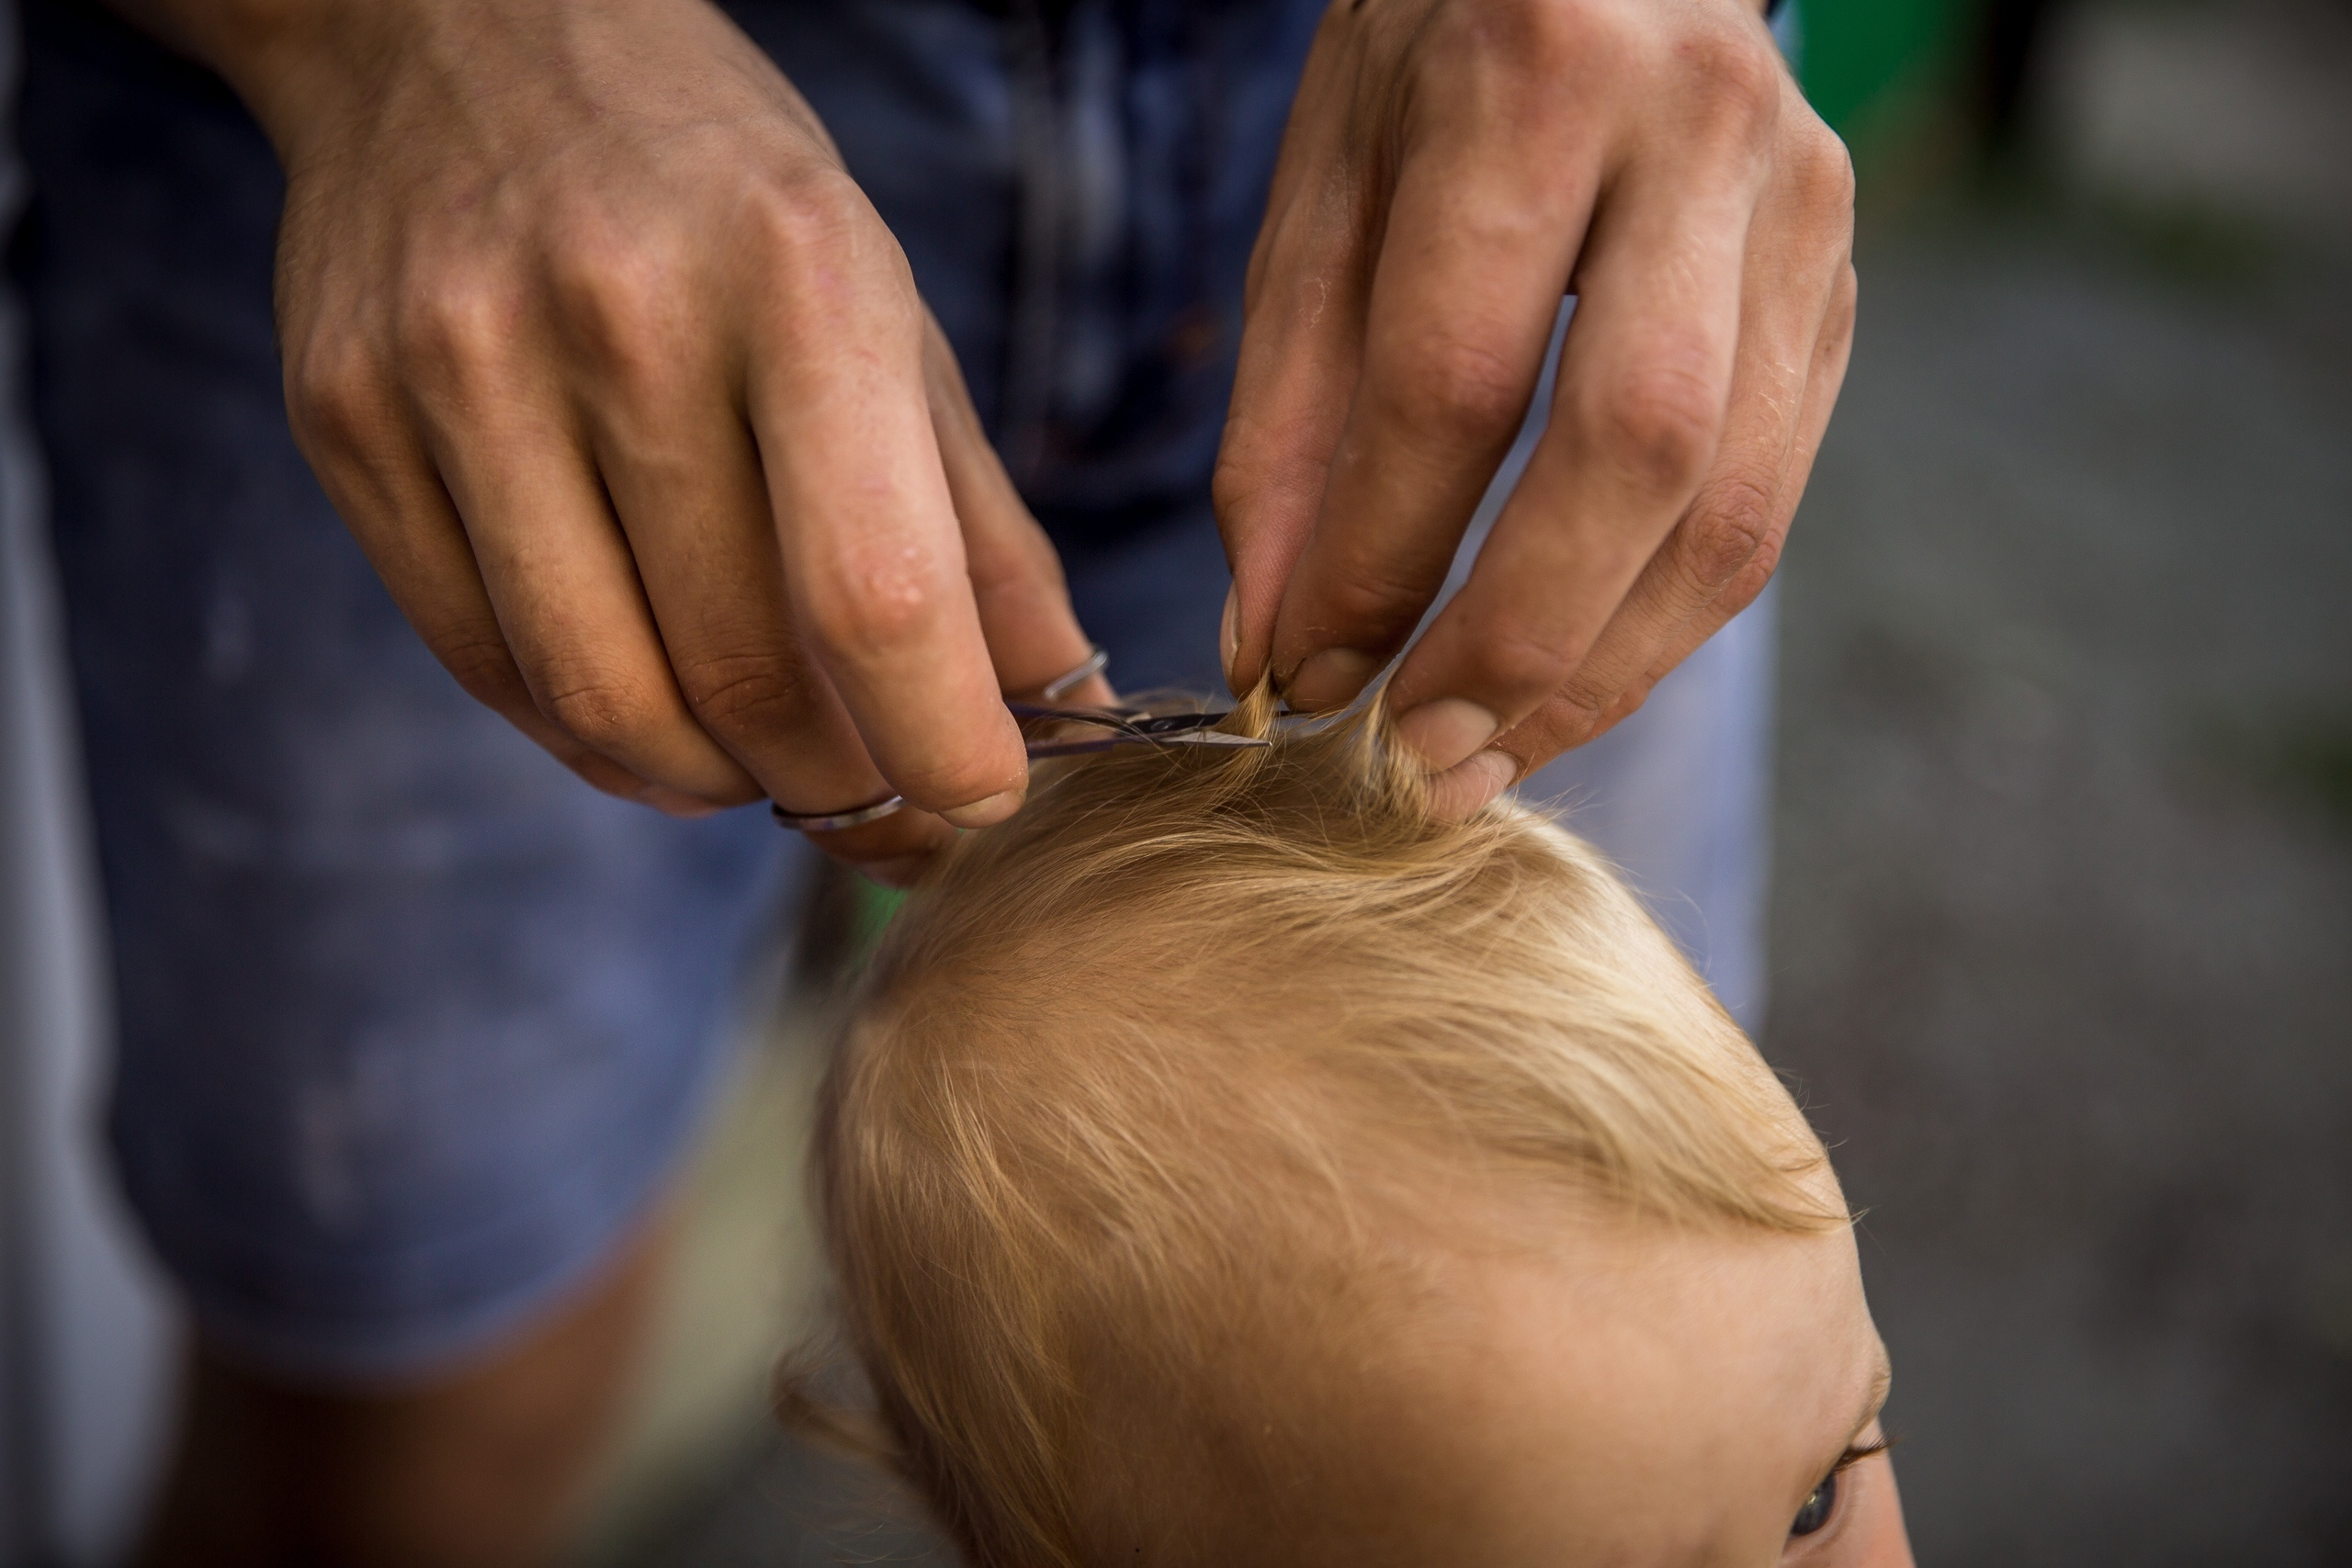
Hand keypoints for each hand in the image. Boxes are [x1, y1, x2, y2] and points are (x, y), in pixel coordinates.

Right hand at [142, 0, 1106, 880]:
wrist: (458, 28)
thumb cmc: (717, 186)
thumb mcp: (884, 302)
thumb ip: (976, 518)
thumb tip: (1058, 698)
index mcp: (795, 275)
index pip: (872, 590)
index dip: (940, 740)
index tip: (980, 801)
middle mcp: (619, 319)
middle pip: (739, 669)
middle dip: (837, 783)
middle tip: (880, 797)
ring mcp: (457, 371)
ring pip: (602, 698)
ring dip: (712, 784)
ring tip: (767, 767)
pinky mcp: (345, 421)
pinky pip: (483, 663)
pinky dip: (590, 736)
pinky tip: (653, 719)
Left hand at [1215, 0, 1855, 815]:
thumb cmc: (1430, 61)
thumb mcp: (1321, 195)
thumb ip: (1290, 420)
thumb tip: (1277, 641)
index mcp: (1537, 76)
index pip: (1458, 377)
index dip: (1377, 558)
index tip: (1306, 678)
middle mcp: (1700, 134)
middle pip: (1636, 453)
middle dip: (1519, 643)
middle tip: (1420, 762)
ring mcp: (1802, 211)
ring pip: (1731, 504)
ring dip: (1608, 667)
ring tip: (1492, 756)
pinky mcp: (1840, 285)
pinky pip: (1769, 496)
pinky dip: (1665, 615)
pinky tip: (1575, 675)